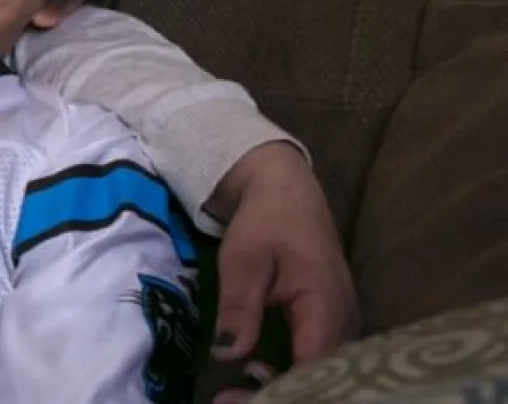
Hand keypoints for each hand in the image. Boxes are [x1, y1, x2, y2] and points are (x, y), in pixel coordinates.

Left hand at [207, 142, 360, 402]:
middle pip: (321, 376)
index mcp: (327, 307)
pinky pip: (322, 359)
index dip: (277, 388)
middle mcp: (347, 322)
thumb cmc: (266, 222)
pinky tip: (260, 377)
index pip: (311, 368)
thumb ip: (239, 308)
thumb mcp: (242, 261)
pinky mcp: (336, 323)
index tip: (234, 397)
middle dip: (279, 392)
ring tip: (237, 393)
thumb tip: (228, 354)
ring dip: (285, 385)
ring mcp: (346, 324)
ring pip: (324, 371)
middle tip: (228, 399)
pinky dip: (294, 373)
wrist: (286, 192)